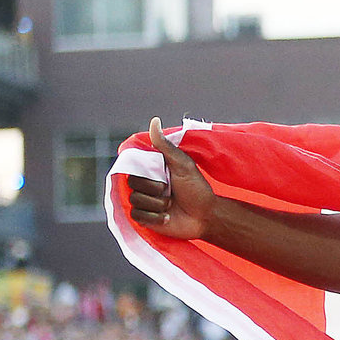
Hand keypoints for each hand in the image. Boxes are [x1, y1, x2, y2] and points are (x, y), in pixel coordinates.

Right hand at [126, 119, 216, 238]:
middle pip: (133, 184)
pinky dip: (155, 218)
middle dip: (156, 190)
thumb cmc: (197, 189)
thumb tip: (154, 120)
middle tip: (171, 192)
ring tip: (172, 205)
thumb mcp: (182, 164)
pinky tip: (168, 217)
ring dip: (158, 204)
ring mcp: (143, 202)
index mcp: (150, 171)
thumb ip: (165, 145)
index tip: (164, 176)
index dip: (147, 175)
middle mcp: (143, 185)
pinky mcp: (144, 219)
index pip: (132, 168)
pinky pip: (138, 216)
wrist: (206, 216)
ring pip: (135, 201)